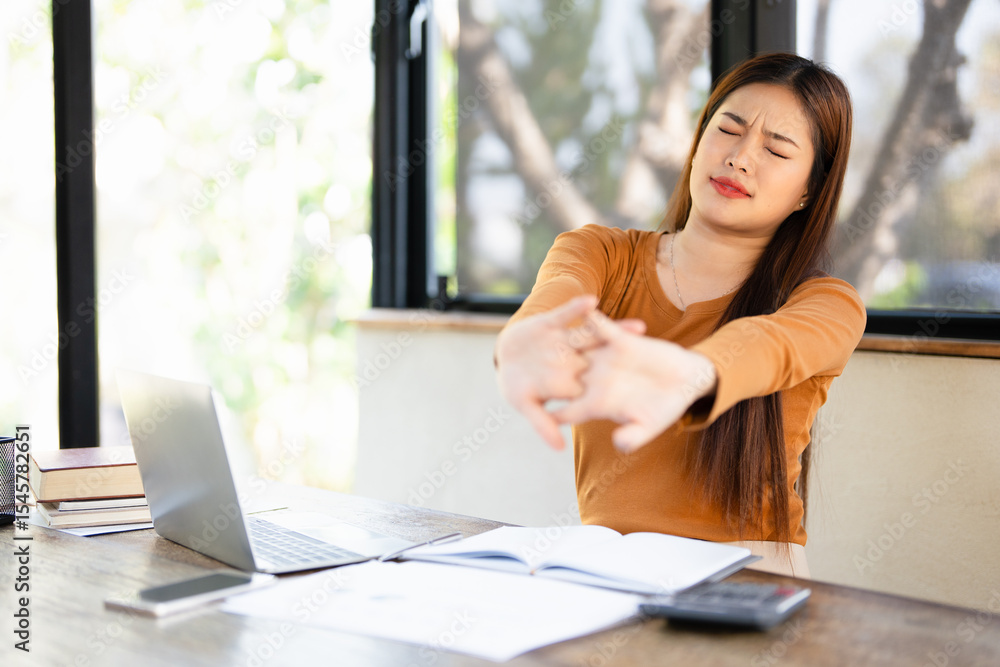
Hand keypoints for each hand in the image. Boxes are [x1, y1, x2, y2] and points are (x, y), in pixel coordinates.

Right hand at [496, 296, 647, 449]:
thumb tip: (560, 449)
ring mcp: (564, 341)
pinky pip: (567, 315)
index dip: (625, 392)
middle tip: (659, 360)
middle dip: (631, 360)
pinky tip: (592, 301)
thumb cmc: (515, 387)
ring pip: (595, 336)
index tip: (651, 397)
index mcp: (572, 382)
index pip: (601, 389)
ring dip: (616, 331)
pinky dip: (577, 308)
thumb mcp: (526, 406)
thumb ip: (542, 424)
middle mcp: (574, 361)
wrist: (502, 357)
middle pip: (607, 360)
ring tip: (640, 327)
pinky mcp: (551, 323)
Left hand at [551, 309, 717, 452]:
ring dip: (564, 342)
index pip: (570, 411)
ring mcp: (606, 359)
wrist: (685, 382)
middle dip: (547, 374)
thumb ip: (634, 435)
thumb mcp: (650, 425)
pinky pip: (601, 327)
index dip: (554, 414)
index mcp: (599, 403)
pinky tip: (582, 308)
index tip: (537, 414)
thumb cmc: (666, 408)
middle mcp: (597, 380)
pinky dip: (592, 318)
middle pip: (565, 377)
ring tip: (544, 335)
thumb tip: (620, 444)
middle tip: (523, 371)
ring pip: (578, 350)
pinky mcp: (621, 340)